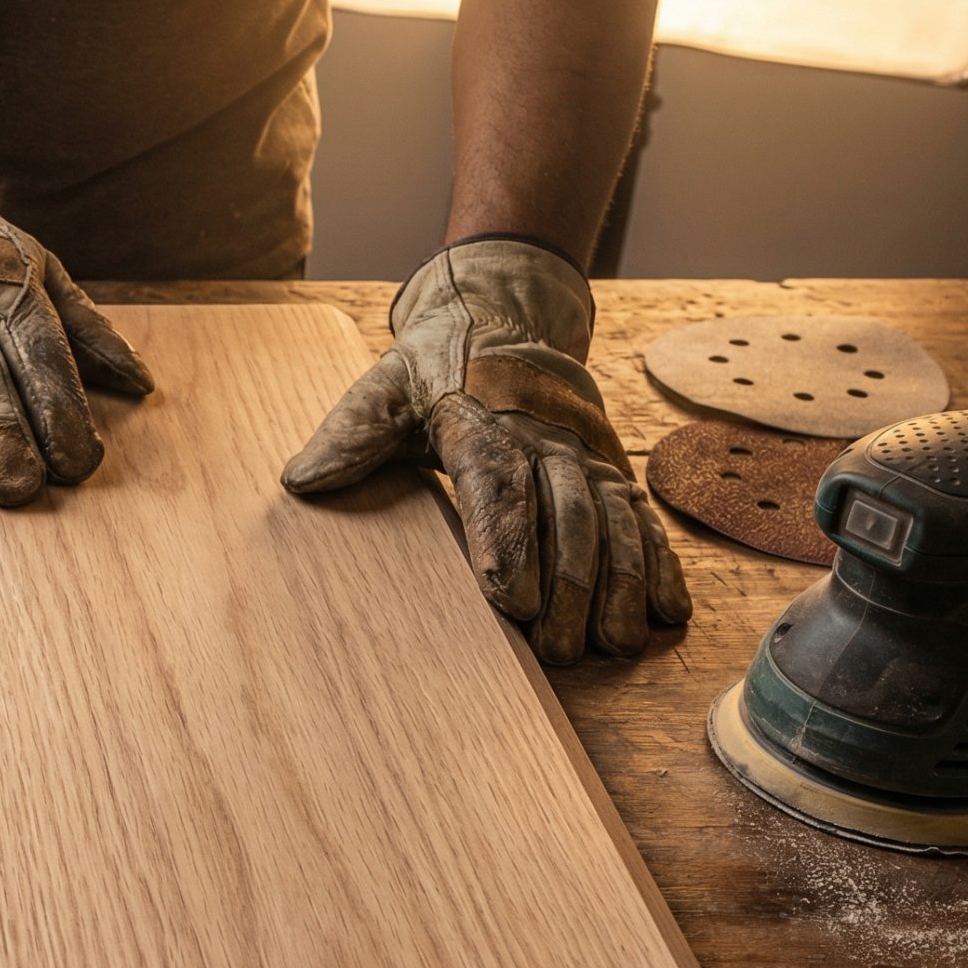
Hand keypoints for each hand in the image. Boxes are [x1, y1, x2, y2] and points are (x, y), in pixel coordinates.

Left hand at [281, 238, 691, 662]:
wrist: (499, 317)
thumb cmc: (431, 369)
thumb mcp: (382, 389)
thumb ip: (348, 436)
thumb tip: (300, 482)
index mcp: (484, 421)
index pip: (498, 484)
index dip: (507, 541)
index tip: (510, 599)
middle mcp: (546, 439)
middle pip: (566, 515)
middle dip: (568, 584)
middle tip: (559, 650)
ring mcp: (586, 455)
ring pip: (612, 522)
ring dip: (619, 586)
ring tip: (615, 645)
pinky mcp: (611, 469)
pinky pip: (641, 518)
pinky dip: (658, 565)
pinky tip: (667, 612)